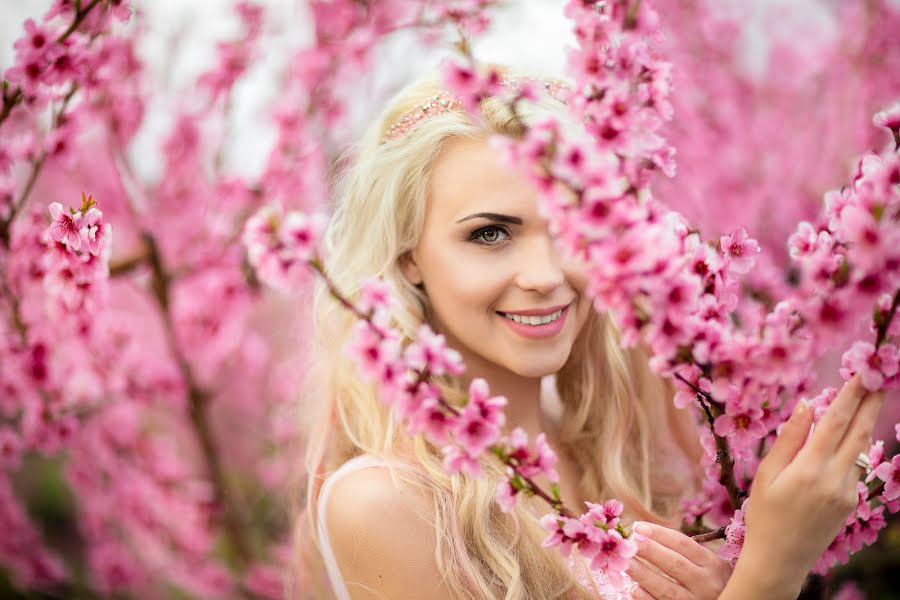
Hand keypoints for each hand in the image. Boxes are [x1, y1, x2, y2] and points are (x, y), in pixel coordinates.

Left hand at [626, 521, 731, 599]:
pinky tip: (634, 590)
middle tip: (628, 542)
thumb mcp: (710, 564)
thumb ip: (686, 552)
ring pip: (667, 589)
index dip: (659, 534)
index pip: (683, 544)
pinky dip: (648, 599)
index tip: (637, 527)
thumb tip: (644, 535)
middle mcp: (706, 583)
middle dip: (649, 551)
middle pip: (674, 564)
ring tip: (625, 564)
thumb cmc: (715, 581)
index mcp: (712, 564)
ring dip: (643, 575)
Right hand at [735, 375, 884, 595]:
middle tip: (880, 377)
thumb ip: (788, 439)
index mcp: (809, 469)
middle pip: (859, 432)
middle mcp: (835, 479)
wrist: (780, 560)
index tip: (860, 374)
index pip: (835, 422)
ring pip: (860, 449)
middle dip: (870, 402)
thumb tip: (806, 406)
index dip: (849, 396)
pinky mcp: (851, 502)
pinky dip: (853, 445)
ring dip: (864, 421)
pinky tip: (848, 433)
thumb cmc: (763, 515)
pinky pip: (854, 466)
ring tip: (868, 396)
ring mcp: (847, 492)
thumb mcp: (765, 474)